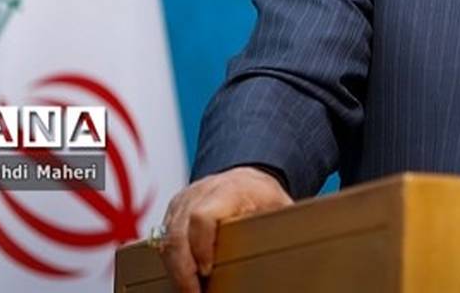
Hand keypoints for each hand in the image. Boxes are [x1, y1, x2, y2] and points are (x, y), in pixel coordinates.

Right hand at [157, 165, 292, 291]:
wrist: (248, 178)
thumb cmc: (265, 197)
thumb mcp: (280, 209)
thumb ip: (282, 228)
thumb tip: (297, 249)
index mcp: (230, 190)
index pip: (203, 216)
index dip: (201, 246)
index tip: (208, 271)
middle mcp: (201, 191)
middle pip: (178, 233)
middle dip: (183, 270)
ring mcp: (184, 200)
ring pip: (166, 238)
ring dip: (174, 269)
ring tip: (189, 292)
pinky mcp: (174, 210)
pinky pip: (163, 238)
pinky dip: (171, 261)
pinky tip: (183, 279)